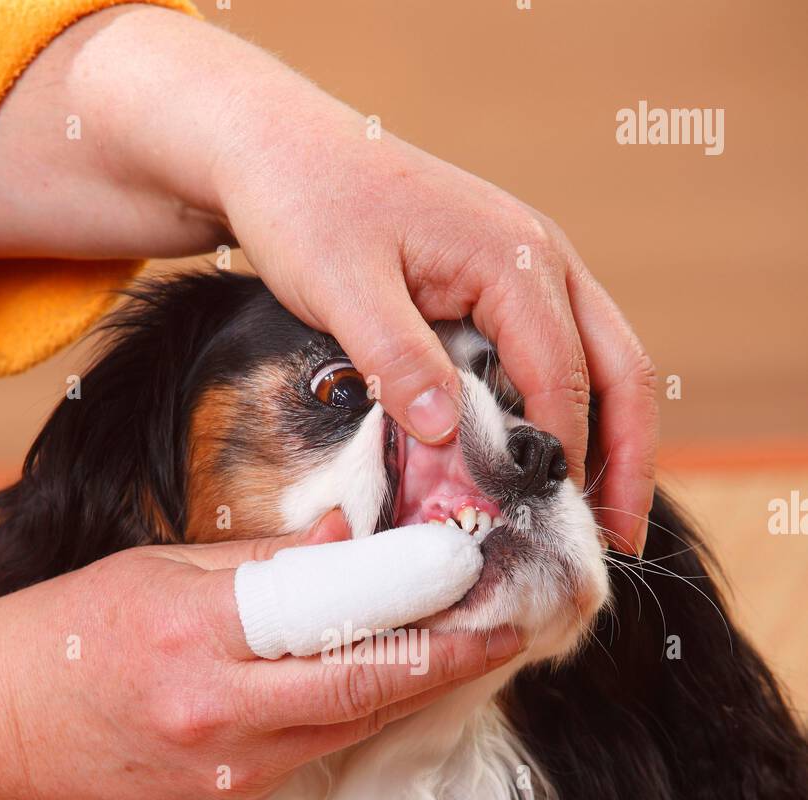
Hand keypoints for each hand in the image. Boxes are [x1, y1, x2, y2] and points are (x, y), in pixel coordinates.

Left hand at [0, 4, 656, 552]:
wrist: (282, 149)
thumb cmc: (308, 209)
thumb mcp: (342, 289)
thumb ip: (397, 360)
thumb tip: (448, 435)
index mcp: (515, 259)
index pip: (563, 376)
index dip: (563, 457)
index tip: (548, 523)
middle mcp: (543, 259)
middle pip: (620, 369)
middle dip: (628, 458)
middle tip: (618, 540)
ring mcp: (532, 269)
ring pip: (604, 362)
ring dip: (612, 439)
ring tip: (599, 515)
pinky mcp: (507, 284)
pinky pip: (562, 354)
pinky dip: (572, 413)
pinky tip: (551, 463)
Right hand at [0, 513, 523, 799]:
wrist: (2, 730)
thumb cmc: (74, 634)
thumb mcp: (163, 569)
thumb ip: (266, 560)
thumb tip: (352, 538)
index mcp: (200, 638)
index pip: (338, 623)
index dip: (420, 606)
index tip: (475, 578)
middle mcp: (222, 716)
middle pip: (368, 691)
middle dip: (451, 658)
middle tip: (508, 622)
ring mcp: (232, 772)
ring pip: (356, 726)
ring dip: (417, 687)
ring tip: (466, 643)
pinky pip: (321, 751)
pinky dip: (363, 714)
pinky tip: (392, 681)